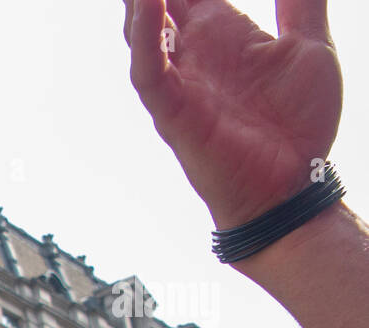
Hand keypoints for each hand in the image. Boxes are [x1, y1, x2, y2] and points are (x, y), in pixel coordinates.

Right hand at [123, 0, 340, 228]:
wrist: (293, 187)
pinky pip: (148, 68)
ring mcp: (178, 79)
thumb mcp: (307, 46)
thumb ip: (300, 0)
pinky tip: (149, 1)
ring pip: (141, 25)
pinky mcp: (173, 110)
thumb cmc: (298, 127)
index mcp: (219, 30)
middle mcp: (191, 51)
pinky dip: (145, 32)